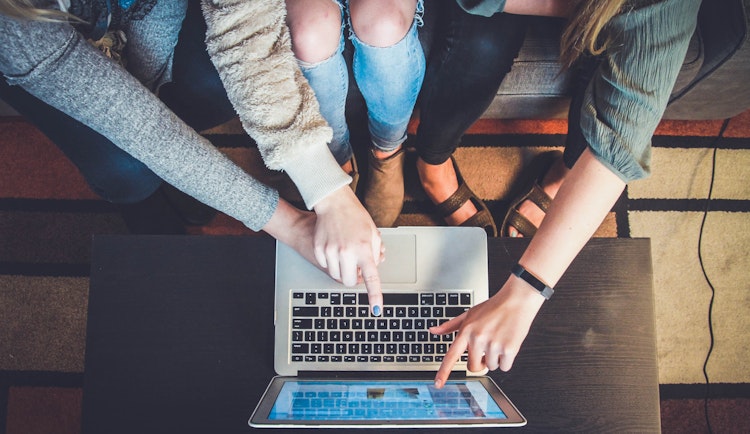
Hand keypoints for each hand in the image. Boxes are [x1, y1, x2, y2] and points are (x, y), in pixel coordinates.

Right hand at [313, 186, 383, 314]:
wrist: (334, 203)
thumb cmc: (355, 216)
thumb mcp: (373, 233)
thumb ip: (376, 253)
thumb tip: (374, 268)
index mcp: (364, 249)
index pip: (371, 278)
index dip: (374, 296)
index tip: (376, 310)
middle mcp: (347, 252)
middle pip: (349, 282)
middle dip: (353, 278)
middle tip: (356, 267)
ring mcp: (331, 251)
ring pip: (336, 275)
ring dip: (342, 270)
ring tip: (345, 253)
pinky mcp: (319, 249)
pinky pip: (325, 266)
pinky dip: (331, 262)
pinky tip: (334, 247)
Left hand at [430, 275, 545, 387]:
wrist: (516, 300)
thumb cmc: (493, 307)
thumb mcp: (469, 314)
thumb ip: (450, 325)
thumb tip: (433, 331)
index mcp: (466, 331)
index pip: (451, 356)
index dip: (443, 372)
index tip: (438, 384)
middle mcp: (478, 339)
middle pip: (473, 367)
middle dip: (480, 362)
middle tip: (486, 349)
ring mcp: (493, 345)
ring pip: (491, 367)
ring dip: (495, 358)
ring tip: (499, 340)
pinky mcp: (509, 349)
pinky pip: (505, 367)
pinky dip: (507, 360)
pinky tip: (508, 343)